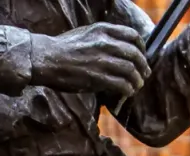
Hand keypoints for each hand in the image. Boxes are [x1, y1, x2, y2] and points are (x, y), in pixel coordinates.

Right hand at [30, 23, 151, 97]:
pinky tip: (126, 93)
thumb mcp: (85, 33)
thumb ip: (103, 38)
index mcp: (103, 29)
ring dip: (136, 81)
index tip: (141, 57)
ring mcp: (102, 60)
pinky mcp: (97, 77)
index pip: (133, 36)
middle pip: (135, 55)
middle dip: (142, 67)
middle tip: (143, 76)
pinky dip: (127, 89)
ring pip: (131, 71)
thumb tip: (119, 50)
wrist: (46, 59)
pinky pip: (121, 84)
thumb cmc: (63, 48)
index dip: (142, 48)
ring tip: (135, 87)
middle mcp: (106, 42)